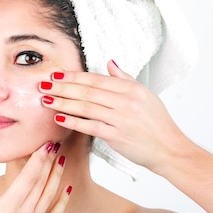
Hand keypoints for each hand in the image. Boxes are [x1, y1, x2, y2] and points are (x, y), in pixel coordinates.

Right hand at [0, 141, 70, 212]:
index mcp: (6, 208)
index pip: (29, 177)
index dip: (38, 159)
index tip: (44, 144)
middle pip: (42, 182)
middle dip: (49, 161)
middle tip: (54, 144)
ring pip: (50, 195)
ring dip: (56, 176)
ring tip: (61, 160)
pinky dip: (62, 201)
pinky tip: (67, 189)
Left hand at [39, 60, 188, 172]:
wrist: (170, 149)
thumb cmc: (157, 124)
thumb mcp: (145, 95)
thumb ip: (125, 79)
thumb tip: (110, 63)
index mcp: (131, 88)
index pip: (96, 79)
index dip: (74, 76)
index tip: (56, 74)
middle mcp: (126, 101)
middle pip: (87, 90)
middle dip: (62, 87)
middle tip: (42, 84)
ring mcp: (121, 118)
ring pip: (85, 107)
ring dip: (63, 102)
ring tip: (46, 99)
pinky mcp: (117, 136)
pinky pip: (90, 126)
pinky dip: (73, 121)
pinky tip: (59, 118)